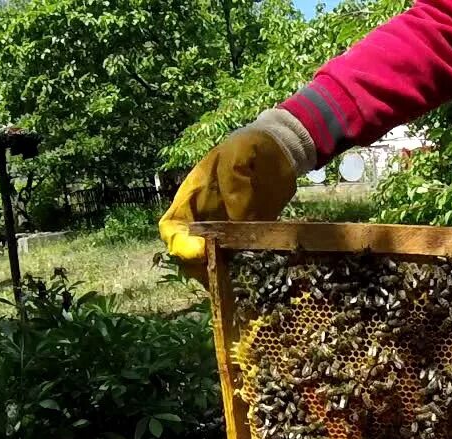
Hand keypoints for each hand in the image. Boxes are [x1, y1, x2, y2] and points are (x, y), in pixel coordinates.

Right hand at [158, 122, 297, 281]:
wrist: (279, 151)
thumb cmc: (250, 148)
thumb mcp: (239, 156)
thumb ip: (234, 184)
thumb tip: (237, 218)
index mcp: (192, 198)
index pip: (172, 227)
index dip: (179, 243)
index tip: (200, 251)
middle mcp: (204, 220)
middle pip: (190, 253)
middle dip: (199, 266)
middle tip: (219, 273)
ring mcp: (226, 232)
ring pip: (214, 261)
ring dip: (222, 273)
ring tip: (237, 277)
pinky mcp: (249, 238)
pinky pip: (241, 260)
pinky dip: (245, 269)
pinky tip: (256, 272)